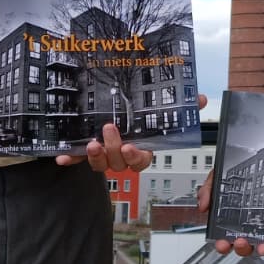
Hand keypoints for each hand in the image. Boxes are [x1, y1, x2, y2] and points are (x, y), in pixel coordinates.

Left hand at [57, 93, 210, 172]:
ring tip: (91, 144)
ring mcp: (104, 155)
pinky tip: (61, 158)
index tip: (131, 147)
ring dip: (95, 157)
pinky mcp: (86, 153)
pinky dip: (70, 160)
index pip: (141, 160)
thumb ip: (183, 106)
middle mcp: (121, 155)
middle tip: (109, 130)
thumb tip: (202, 98)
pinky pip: (78, 160)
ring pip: (100, 165)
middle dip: (114, 149)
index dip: (135, 156)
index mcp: (140, 147)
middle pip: (119, 162)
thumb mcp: (161, 110)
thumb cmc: (141, 116)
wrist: (114, 113)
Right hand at [197, 154, 263, 256]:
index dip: (223, 245)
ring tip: (259, 241)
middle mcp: (243, 226)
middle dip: (240, 247)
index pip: (224, 238)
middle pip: (241, 246)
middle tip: (239, 240)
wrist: (249, 161)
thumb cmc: (234, 175)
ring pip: (257, 244)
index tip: (222, 244)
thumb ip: (208, 189)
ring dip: (257, 247)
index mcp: (228, 219)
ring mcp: (258, 225)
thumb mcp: (216, 178)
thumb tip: (203, 205)